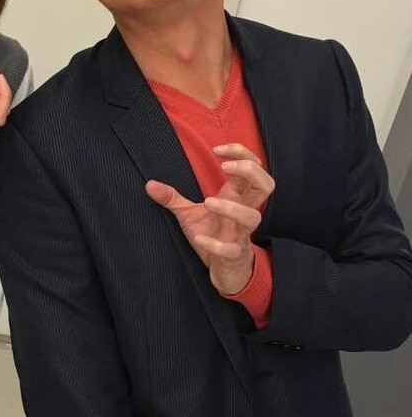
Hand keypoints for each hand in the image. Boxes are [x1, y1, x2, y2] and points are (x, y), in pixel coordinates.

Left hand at [146, 143, 274, 294]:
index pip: (253, 166)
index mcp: (237, 195)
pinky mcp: (234, 253)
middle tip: (225, 167)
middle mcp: (244, 210)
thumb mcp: (187, 212)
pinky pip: (233, 249)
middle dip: (250, 171)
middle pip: (266, 185)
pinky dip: (216, 244)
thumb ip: (171, 197)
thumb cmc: (211, 232)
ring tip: (208, 202)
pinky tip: (199, 239)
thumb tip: (148, 184)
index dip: (240, 153)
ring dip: (232, 207)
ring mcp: (241, 232)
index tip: (217, 150)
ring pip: (253, 216)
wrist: (221, 266)